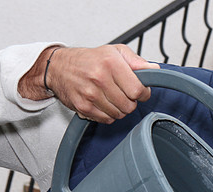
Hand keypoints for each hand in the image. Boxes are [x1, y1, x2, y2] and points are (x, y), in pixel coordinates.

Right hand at [19, 44, 158, 122]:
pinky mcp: (83, 107)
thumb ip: (136, 61)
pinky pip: (107, 119)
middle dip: (130, 101)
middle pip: (130, 105)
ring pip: (120, 114)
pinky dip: (108, 114)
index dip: (143, 93)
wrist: (58, 67)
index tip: (140, 91)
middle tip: (123, 93)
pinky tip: (103, 102)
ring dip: (119, 108)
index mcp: (110, 63)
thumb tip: (154, 69)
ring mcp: (90, 94)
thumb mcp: (114, 51)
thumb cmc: (88, 59)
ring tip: (111, 96)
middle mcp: (99, 78)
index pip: (138, 90)